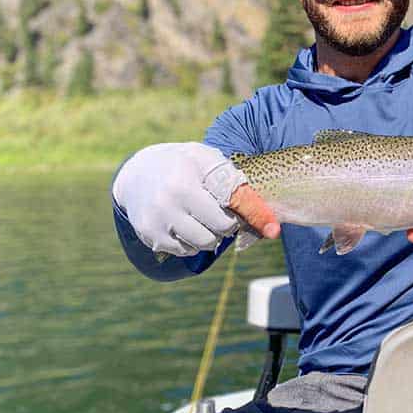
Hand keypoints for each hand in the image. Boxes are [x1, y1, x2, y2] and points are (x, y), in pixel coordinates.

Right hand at [113, 142, 278, 256]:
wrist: (138, 173)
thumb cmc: (185, 165)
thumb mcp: (209, 161)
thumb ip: (236, 185)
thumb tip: (267, 220)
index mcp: (185, 180)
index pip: (229, 205)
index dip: (254, 215)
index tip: (274, 230)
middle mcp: (168, 202)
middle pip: (220, 230)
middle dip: (228, 223)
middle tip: (221, 210)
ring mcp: (156, 221)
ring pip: (204, 244)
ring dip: (211, 234)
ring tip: (201, 215)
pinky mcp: (150, 236)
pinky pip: (186, 251)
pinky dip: (193, 242)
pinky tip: (186, 223)